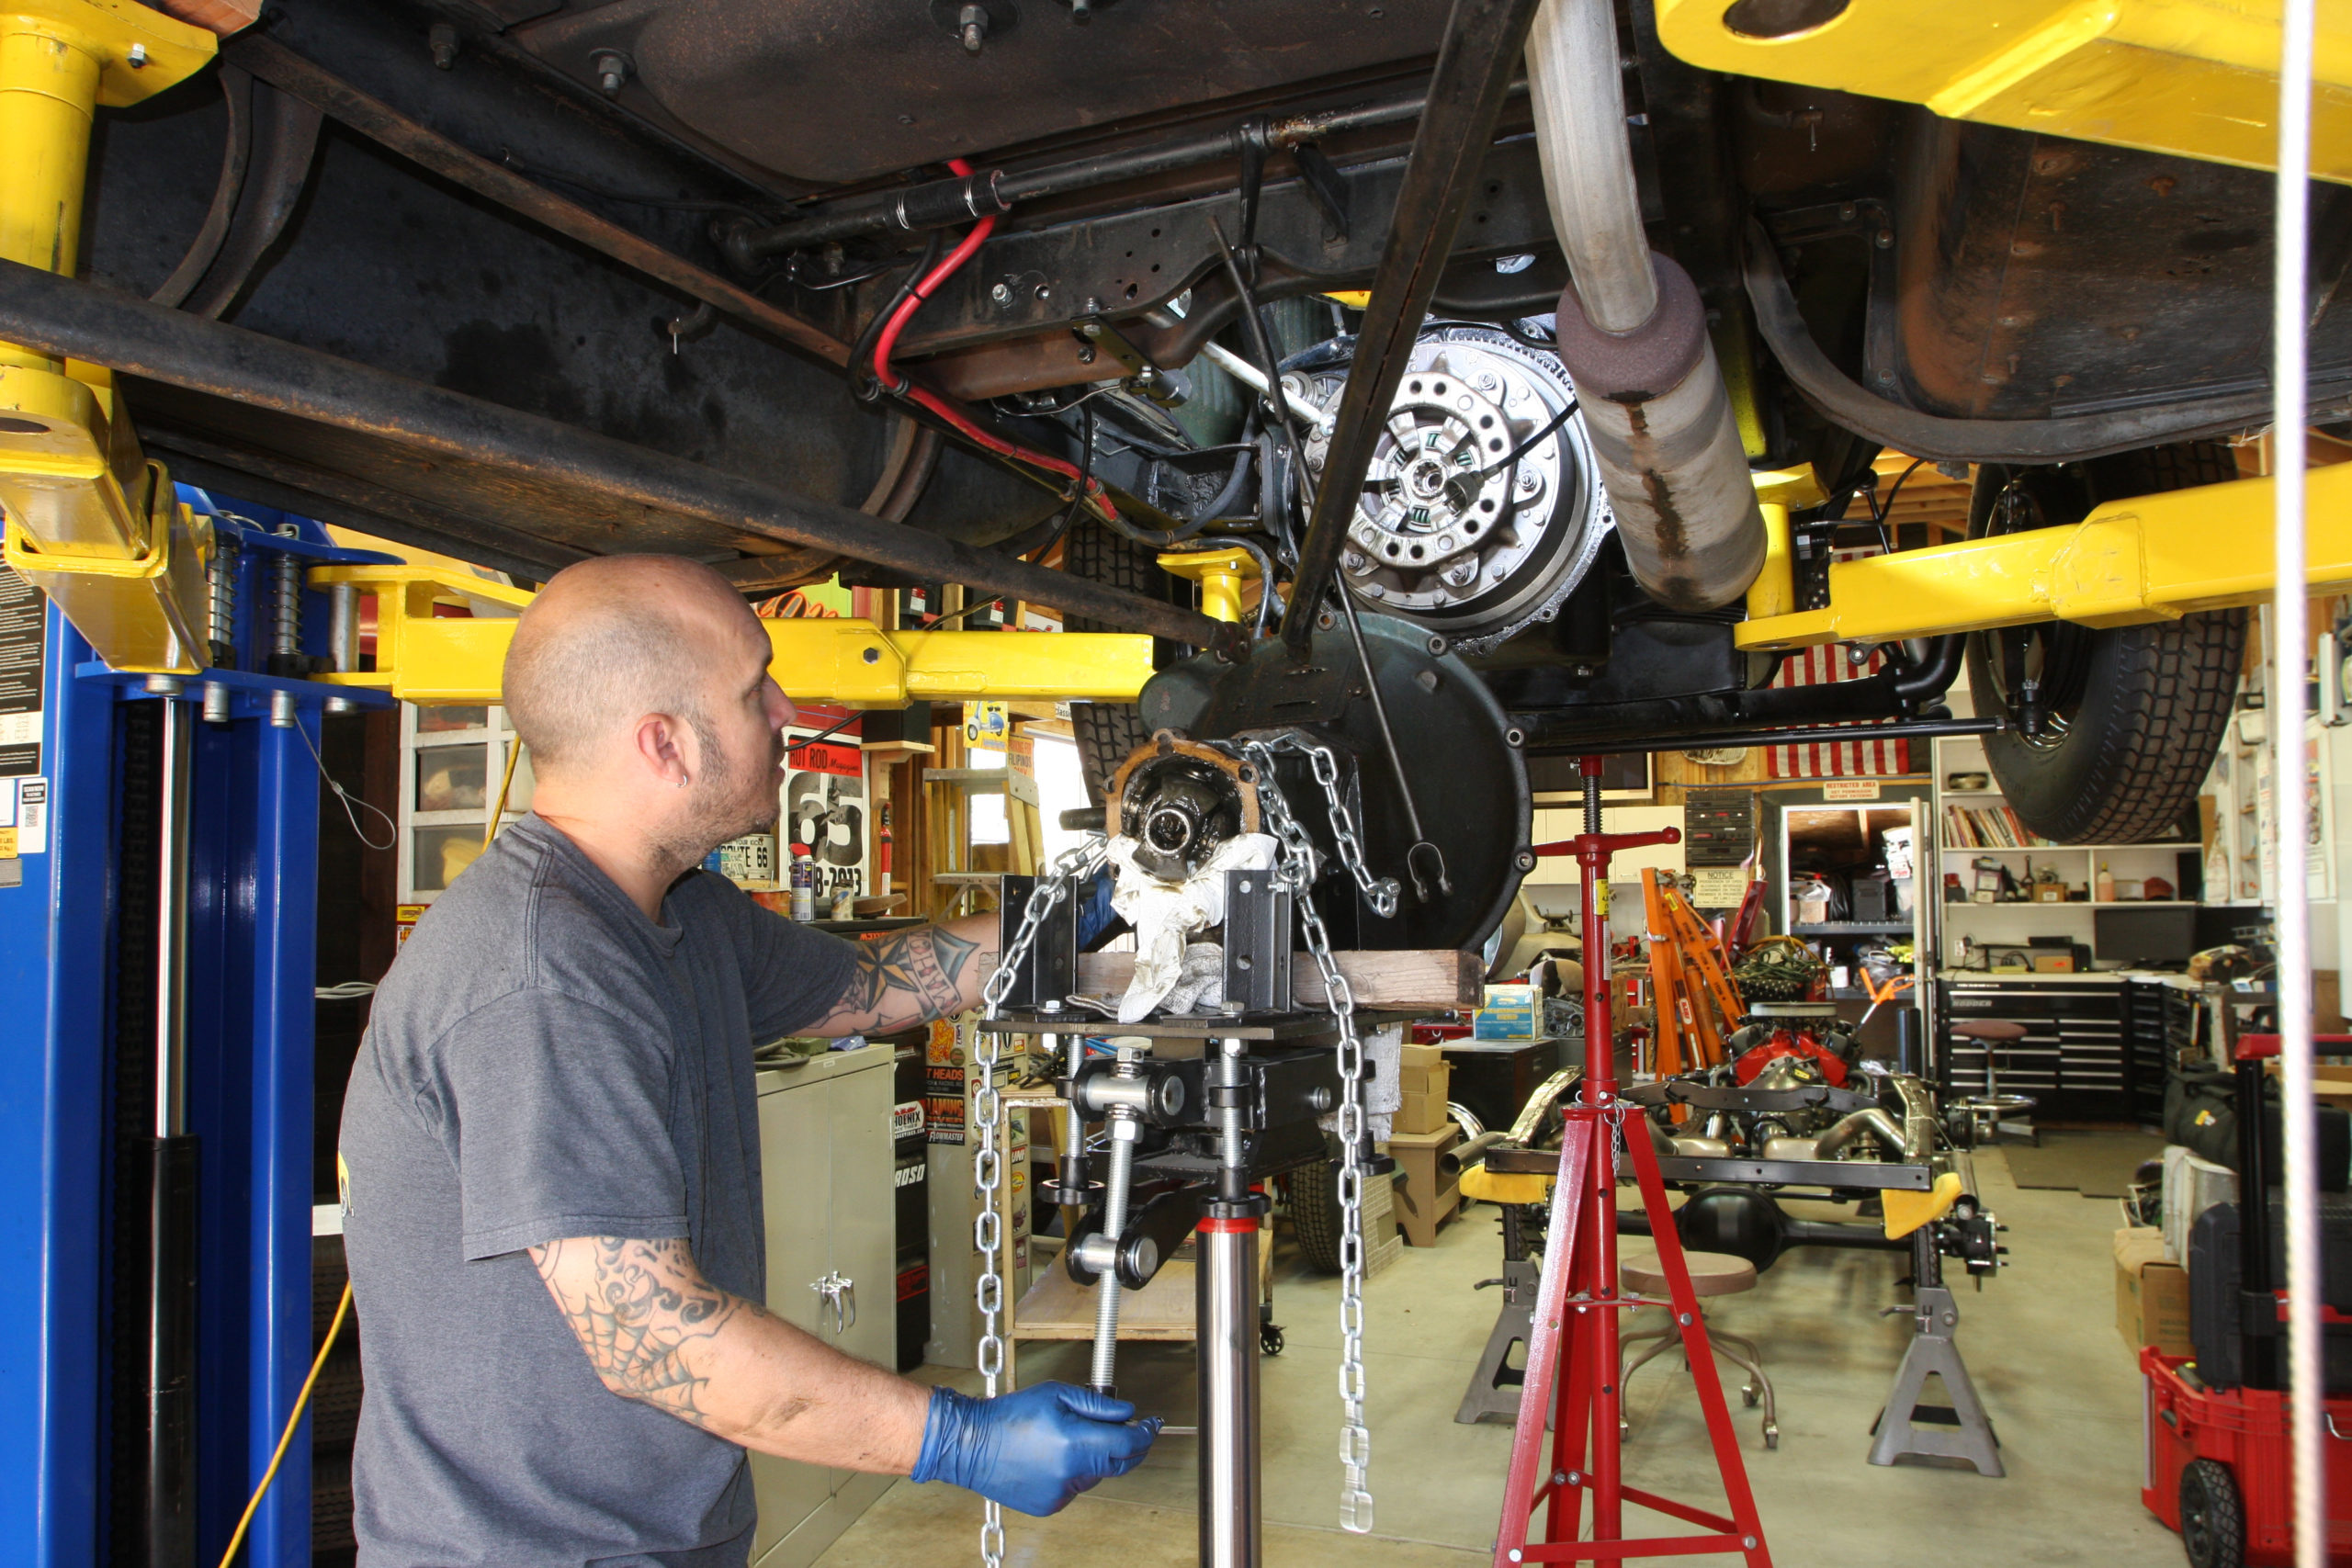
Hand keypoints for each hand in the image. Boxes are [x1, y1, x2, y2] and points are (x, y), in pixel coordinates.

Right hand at [911, 1382, 1160, 1515]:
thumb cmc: (1009, 1416)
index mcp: (1073, 1442)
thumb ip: (1097, 1404)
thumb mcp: (1056, 1395)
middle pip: (1118, 1463)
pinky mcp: (1050, 1505)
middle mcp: (1070, 1472)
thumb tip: (1128, 1412)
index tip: (1151, 1424)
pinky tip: (1050, 1456)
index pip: (1127, 1443)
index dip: (1145, 1433)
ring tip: (1065, 1437)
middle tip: (1126, 1429)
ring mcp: (1060, 1493)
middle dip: (1127, 1446)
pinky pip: (1075, 1486)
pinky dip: (1073, 1471)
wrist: (971, 1446)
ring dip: (1094, 1457)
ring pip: (1095, 1474)